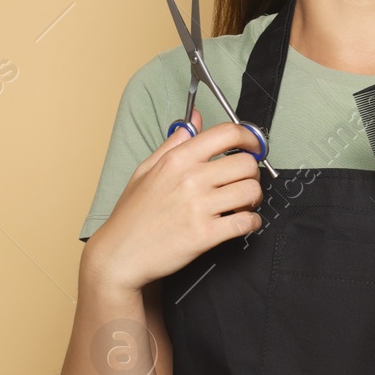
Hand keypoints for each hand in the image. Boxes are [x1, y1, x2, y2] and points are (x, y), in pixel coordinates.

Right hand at [83, 107, 264, 292]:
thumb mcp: (146, 170)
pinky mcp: (206, 234)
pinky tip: (243, 222)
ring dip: (253, 198)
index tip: (254, 146)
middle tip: (244, 181)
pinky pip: (247, 222)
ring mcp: (199, 207)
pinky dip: (252, 222)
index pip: (227, 133)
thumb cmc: (133, 214)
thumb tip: (193, 119)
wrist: (120, 255)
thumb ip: (174, 143)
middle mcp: (190, 179)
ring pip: (251, 191)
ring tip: (243, 203)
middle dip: (252, 172)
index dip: (249, 137)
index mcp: (177, 159)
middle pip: (246, 163)